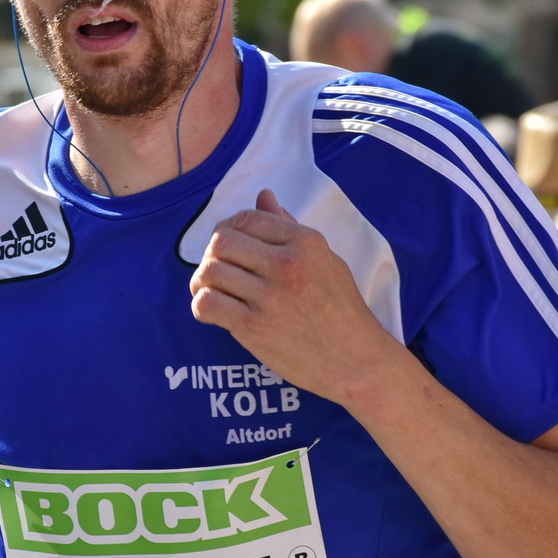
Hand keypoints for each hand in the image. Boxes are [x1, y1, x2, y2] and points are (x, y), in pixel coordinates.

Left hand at [189, 190, 393, 402]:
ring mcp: (269, 296)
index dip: (228, 229)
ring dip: (203, 281)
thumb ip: (290, 228)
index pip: (247, 218)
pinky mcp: (254, 327)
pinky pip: (207, 304)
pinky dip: (202, 305)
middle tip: (219, 271)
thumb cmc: (343, 311)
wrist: (356, 361)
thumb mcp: (326, 260)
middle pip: (222, 241)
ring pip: (210, 271)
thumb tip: (264, 196)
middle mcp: (286, 263)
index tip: (229, 247)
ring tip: (212, 291)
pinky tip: (214, 312)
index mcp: (305, 242)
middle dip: (212, 254)